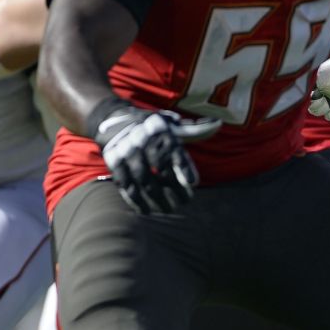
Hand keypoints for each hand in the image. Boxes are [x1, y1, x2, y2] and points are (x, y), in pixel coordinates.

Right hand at [93, 106, 221, 214]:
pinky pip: (126, 185)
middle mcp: (142, 139)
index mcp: (159, 129)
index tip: (192, 183)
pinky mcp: (114, 162)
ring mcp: (127, 151)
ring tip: (168, 210)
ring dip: (156, 198)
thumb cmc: (151, 127)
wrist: (112, 119)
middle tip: (184, 202)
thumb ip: (194, 130)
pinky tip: (147, 210)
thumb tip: (217, 124)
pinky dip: (136, 200)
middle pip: (159, 168)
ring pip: (143, 180)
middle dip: (173, 188)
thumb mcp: (171, 124)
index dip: (183, 167)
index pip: (173, 149)